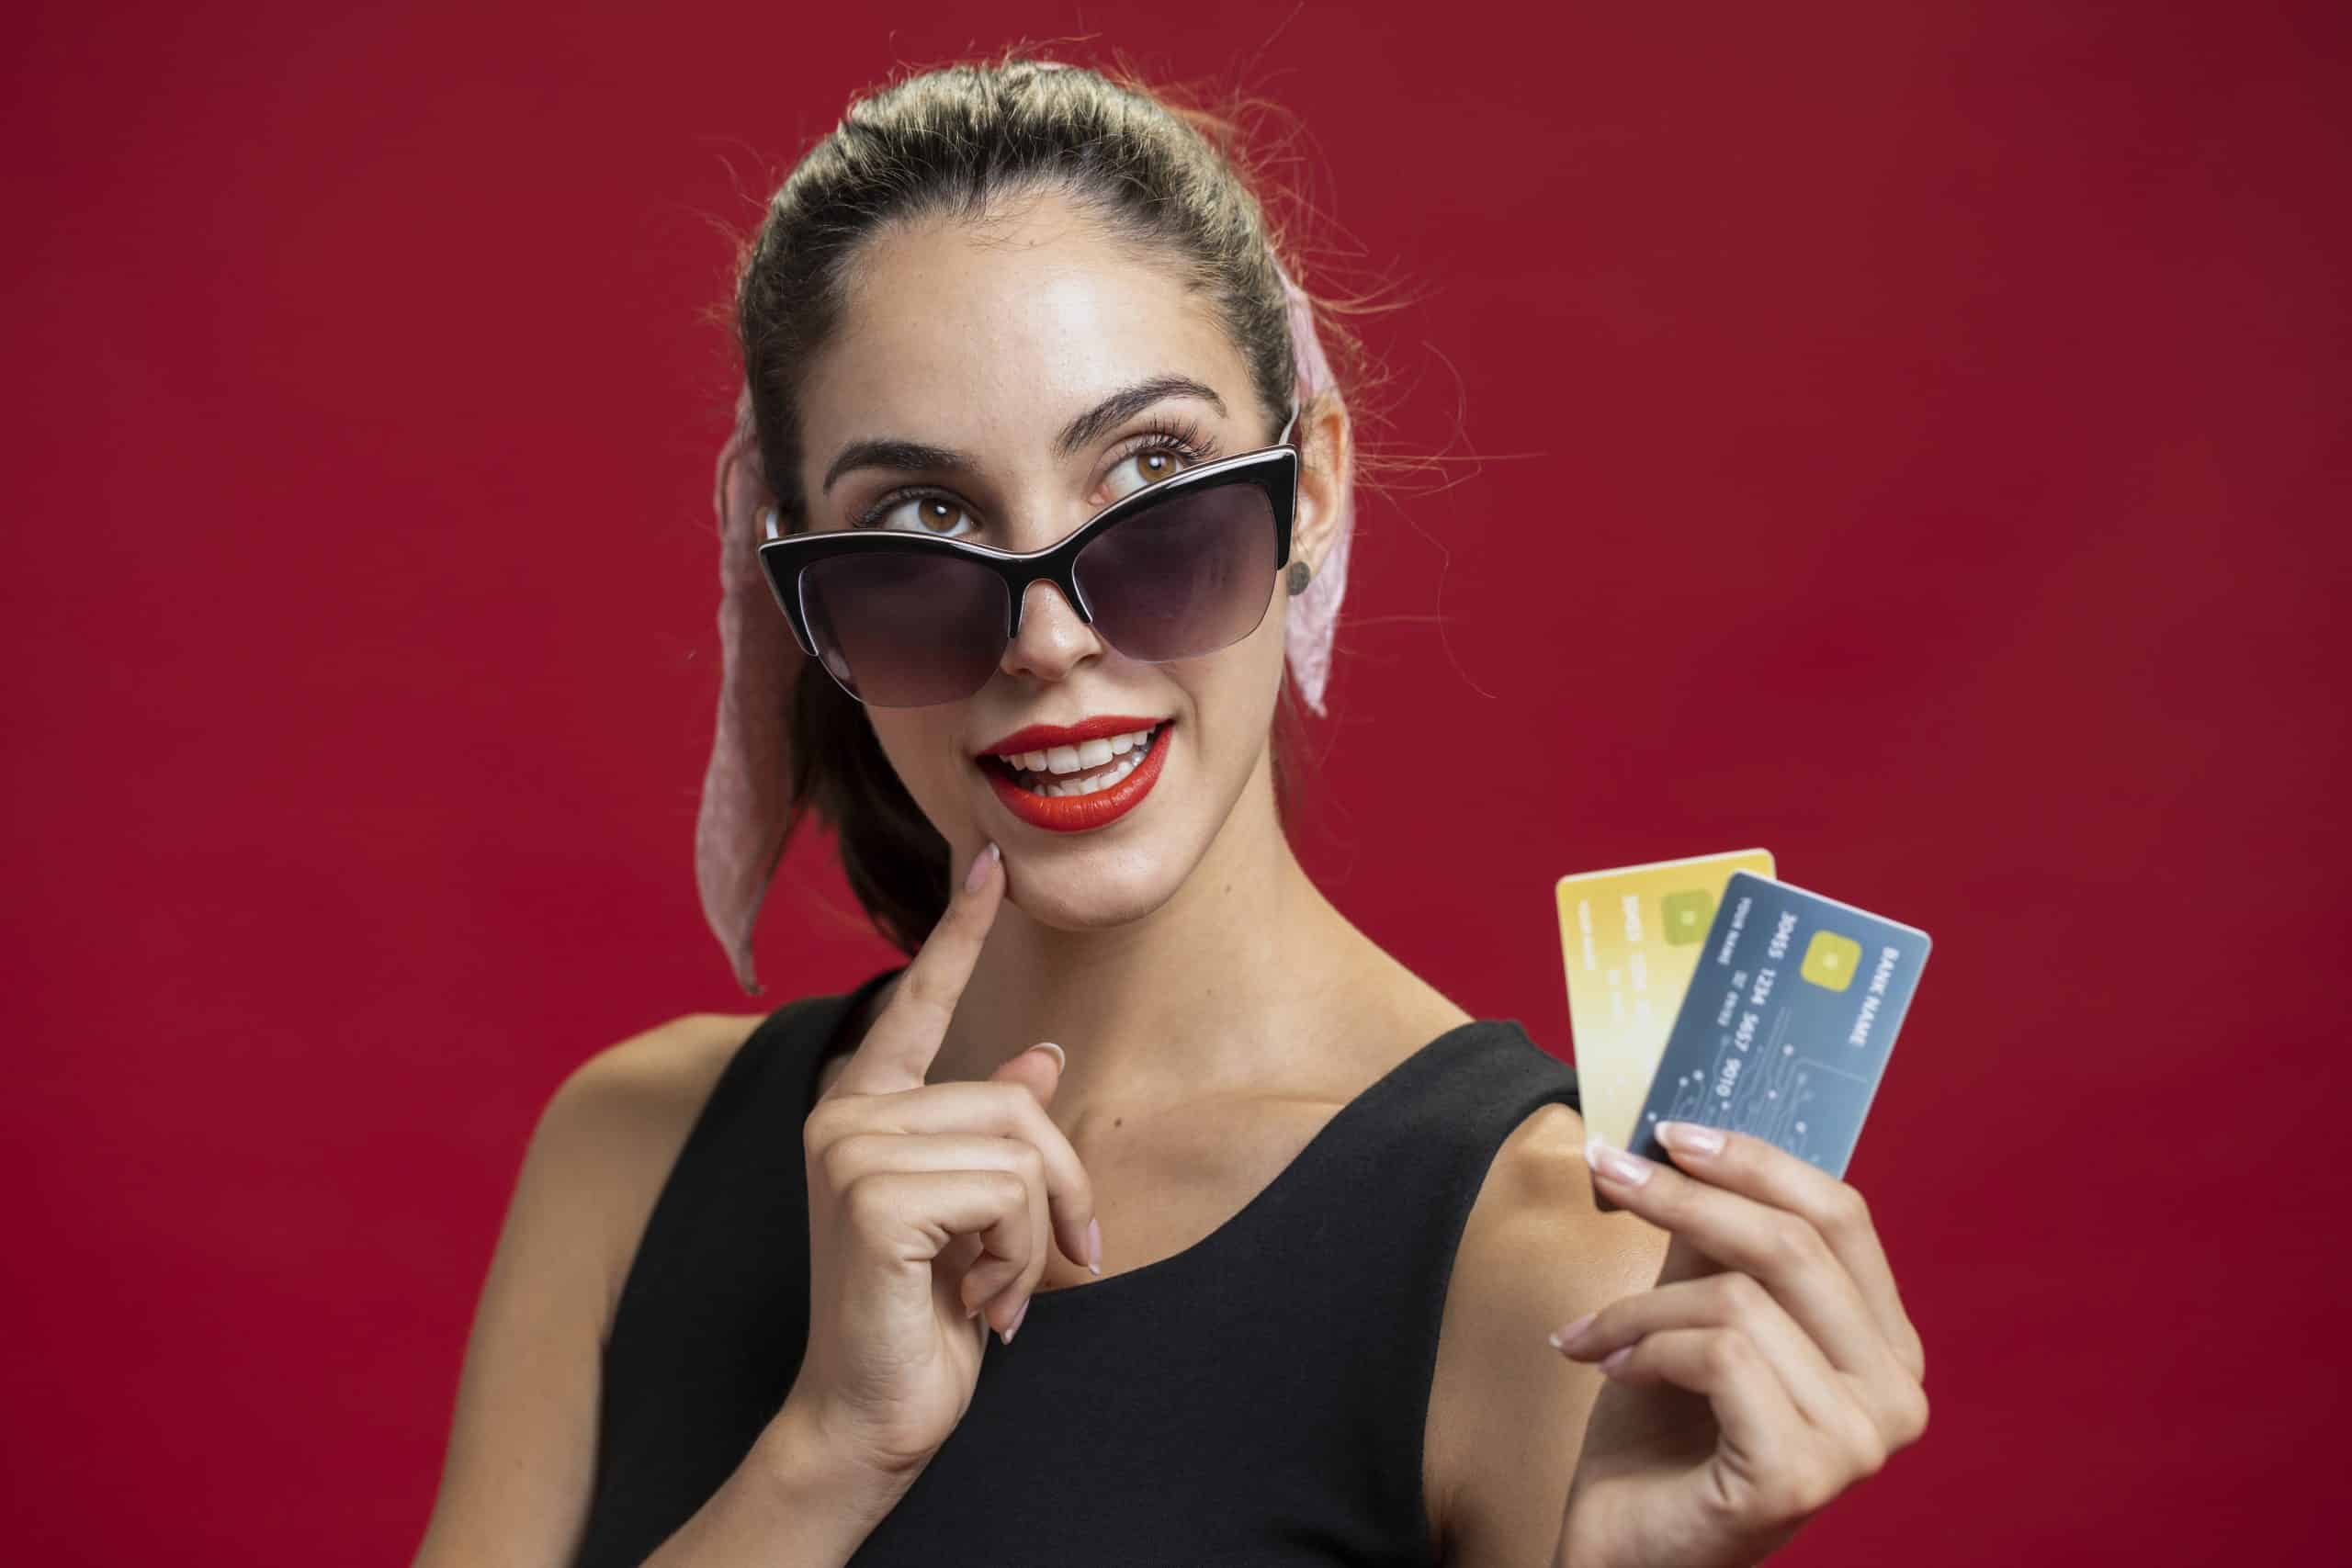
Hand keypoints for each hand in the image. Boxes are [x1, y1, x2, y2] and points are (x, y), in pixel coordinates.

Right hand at [783, 840, 1103, 1483]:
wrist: (870, 1417)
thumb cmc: (922, 1319)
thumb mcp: (976, 1216)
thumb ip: (996, 1129)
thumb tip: (1043, 1052)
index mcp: (867, 1106)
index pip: (917, 1001)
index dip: (959, 930)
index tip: (991, 860)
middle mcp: (846, 1112)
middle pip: (1019, 1104)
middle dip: (1057, 1192)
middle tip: (1046, 1265)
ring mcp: (848, 1148)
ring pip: (1020, 1150)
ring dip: (1033, 1238)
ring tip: (994, 1291)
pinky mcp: (869, 1195)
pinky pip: (1005, 1192)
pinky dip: (1015, 1258)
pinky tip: (975, 1302)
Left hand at [1549, 1124, 1928, 1567]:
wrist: (1624, 1550)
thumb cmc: (1660, 1439)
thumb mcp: (1688, 1313)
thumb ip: (1710, 1238)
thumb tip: (1692, 1137)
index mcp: (1885, 1346)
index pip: (1841, 1216)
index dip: (1756, 1159)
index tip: (1669, 1131)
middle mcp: (1896, 1394)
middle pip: (1793, 1245)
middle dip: (1685, 1197)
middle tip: (1608, 1171)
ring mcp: (1859, 1441)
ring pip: (1740, 1300)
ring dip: (1639, 1305)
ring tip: (1591, 1334)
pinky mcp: (1802, 1474)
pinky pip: (1719, 1355)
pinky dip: (1642, 1347)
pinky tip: (1606, 1368)